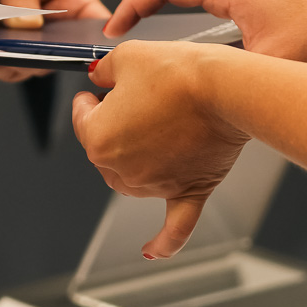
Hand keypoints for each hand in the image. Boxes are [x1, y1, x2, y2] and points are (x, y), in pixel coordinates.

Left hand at [0, 0, 108, 82]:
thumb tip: (27, 28)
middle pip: (56, 57)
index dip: (91, 44)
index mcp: (73, 1)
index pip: (94, 29)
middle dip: (36, 57)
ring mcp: (22, 42)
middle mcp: (52, 29)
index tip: (76, 51)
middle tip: (19, 51)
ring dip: (1, 63)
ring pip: (20, 68)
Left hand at [70, 41, 250, 258]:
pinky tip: (153, 251)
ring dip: (134, 160)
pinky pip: (174, 226)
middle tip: (138, 100)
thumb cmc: (179, 73)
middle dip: (115, 126)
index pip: (81, 120)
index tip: (96, 93)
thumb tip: (99, 76)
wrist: (225, 90)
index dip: (90, 101)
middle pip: (105, 151)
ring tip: (156, 127)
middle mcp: (123, 169)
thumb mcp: (128, 56)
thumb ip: (105, 70)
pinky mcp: (188, 191)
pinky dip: (164, 241)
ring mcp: (155, 184)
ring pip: (131, 180)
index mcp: (100, 139)